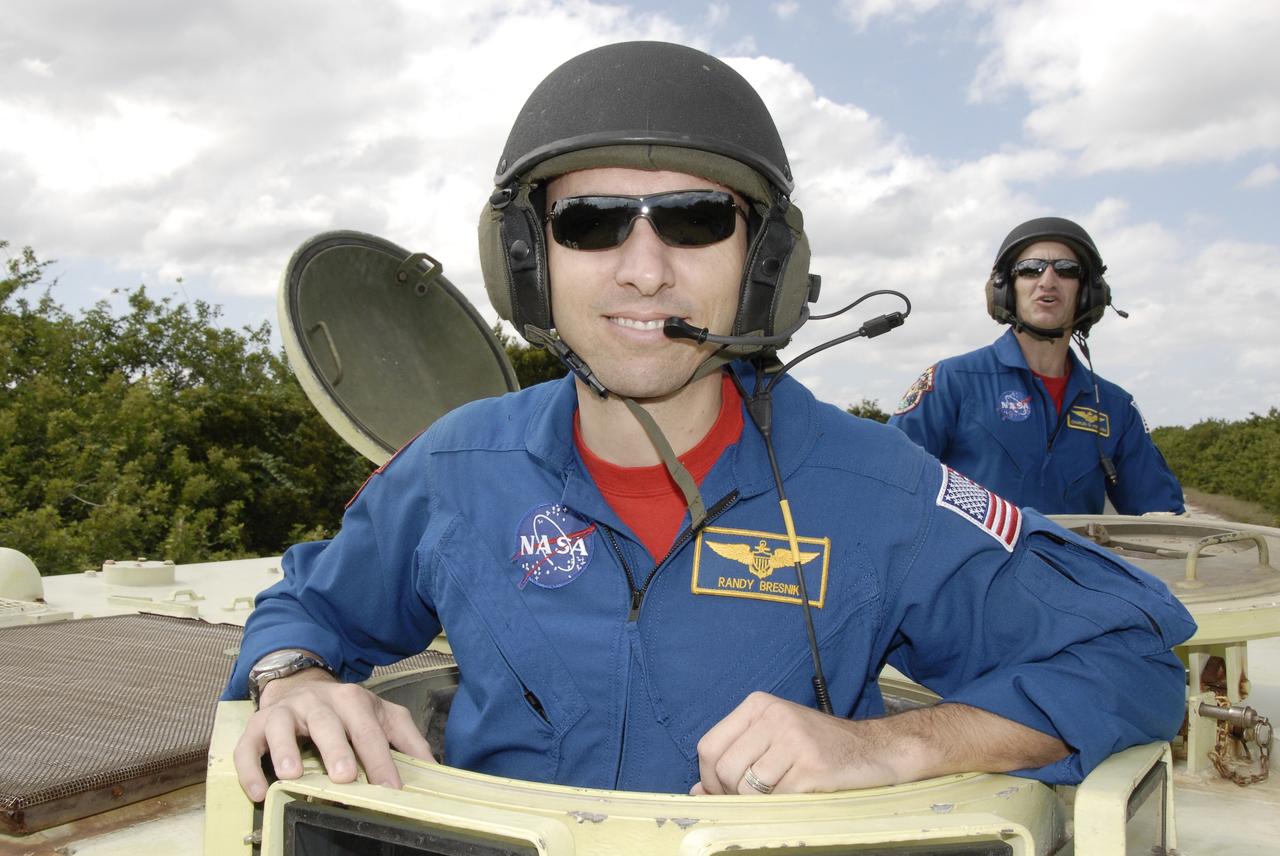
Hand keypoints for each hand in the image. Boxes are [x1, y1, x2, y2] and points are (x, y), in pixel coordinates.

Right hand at [232, 668, 436, 801]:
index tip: (392, 788)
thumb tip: (435, 769)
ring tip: (292, 775)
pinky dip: (250, 768)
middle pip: (328, 723)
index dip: (381, 761)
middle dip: (336, 749)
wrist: (300, 686)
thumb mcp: (382, 717)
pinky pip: (248, 746)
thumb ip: (408, 740)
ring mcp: (286, 712)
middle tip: (344, 776)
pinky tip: (258, 791)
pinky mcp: (257, 725)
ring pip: (283, 727)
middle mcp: (319, 702)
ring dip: (286, 750)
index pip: (369, 731)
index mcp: (353, 700)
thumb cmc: (345, 711)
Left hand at [691, 692, 1068, 795]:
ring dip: (757, 803)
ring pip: (747, 788)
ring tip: (779, 796)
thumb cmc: (819, 749)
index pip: (709, 746)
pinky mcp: (811, 768)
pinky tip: (799, 797)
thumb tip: (695, 790)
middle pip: (724, 770)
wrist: (877, 752)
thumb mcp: (773, 741)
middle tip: (753, 800)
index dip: (709, 777)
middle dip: (730, 795)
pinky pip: (775, 800)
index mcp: (758, 704)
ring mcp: (794, 740)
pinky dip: (781, 807)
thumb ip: (735, 758)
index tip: (722, 791)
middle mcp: (774, 716)